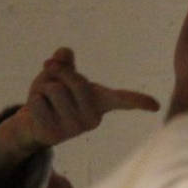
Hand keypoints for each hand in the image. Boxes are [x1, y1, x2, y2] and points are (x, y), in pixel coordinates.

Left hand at [0, 48, 159, 167]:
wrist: (32, 126)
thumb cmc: (52, 97)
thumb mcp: (58, 74)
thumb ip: (63, 62)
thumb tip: (63, 53)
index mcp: (100, 102)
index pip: (121, 99)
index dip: (138, 100)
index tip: (155, 106)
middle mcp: (92, 119)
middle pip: (75, 82)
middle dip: (57, 72)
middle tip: (50, 79)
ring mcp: (73, 129)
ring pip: (53, 89)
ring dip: (42, 87)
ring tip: (45, 101)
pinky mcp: (53, 135)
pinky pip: (37, 101)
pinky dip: (32, 100)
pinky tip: (37, 112)